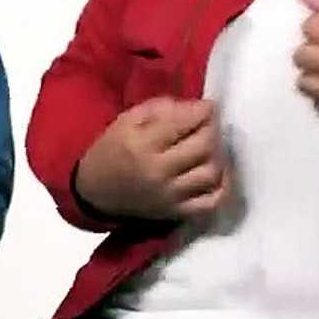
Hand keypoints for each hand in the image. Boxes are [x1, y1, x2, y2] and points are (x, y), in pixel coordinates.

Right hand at [73, 96, 230, 221]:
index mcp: (142, 144)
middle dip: (212, 129)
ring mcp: (169, 195)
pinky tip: (217, 172)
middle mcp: (158, 171)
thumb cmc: (112, 149)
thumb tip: (195, 108)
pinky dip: (222, 186)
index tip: (207, 105)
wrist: (96, 191)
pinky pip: (211, 202)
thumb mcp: (127, 120)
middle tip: (209, 124)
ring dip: (218, 155)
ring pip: (211, 173)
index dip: (203, 110)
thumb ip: (161, 109)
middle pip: (204, 146)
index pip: (185, 122)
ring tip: (210, 146)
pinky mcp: (176, 212)